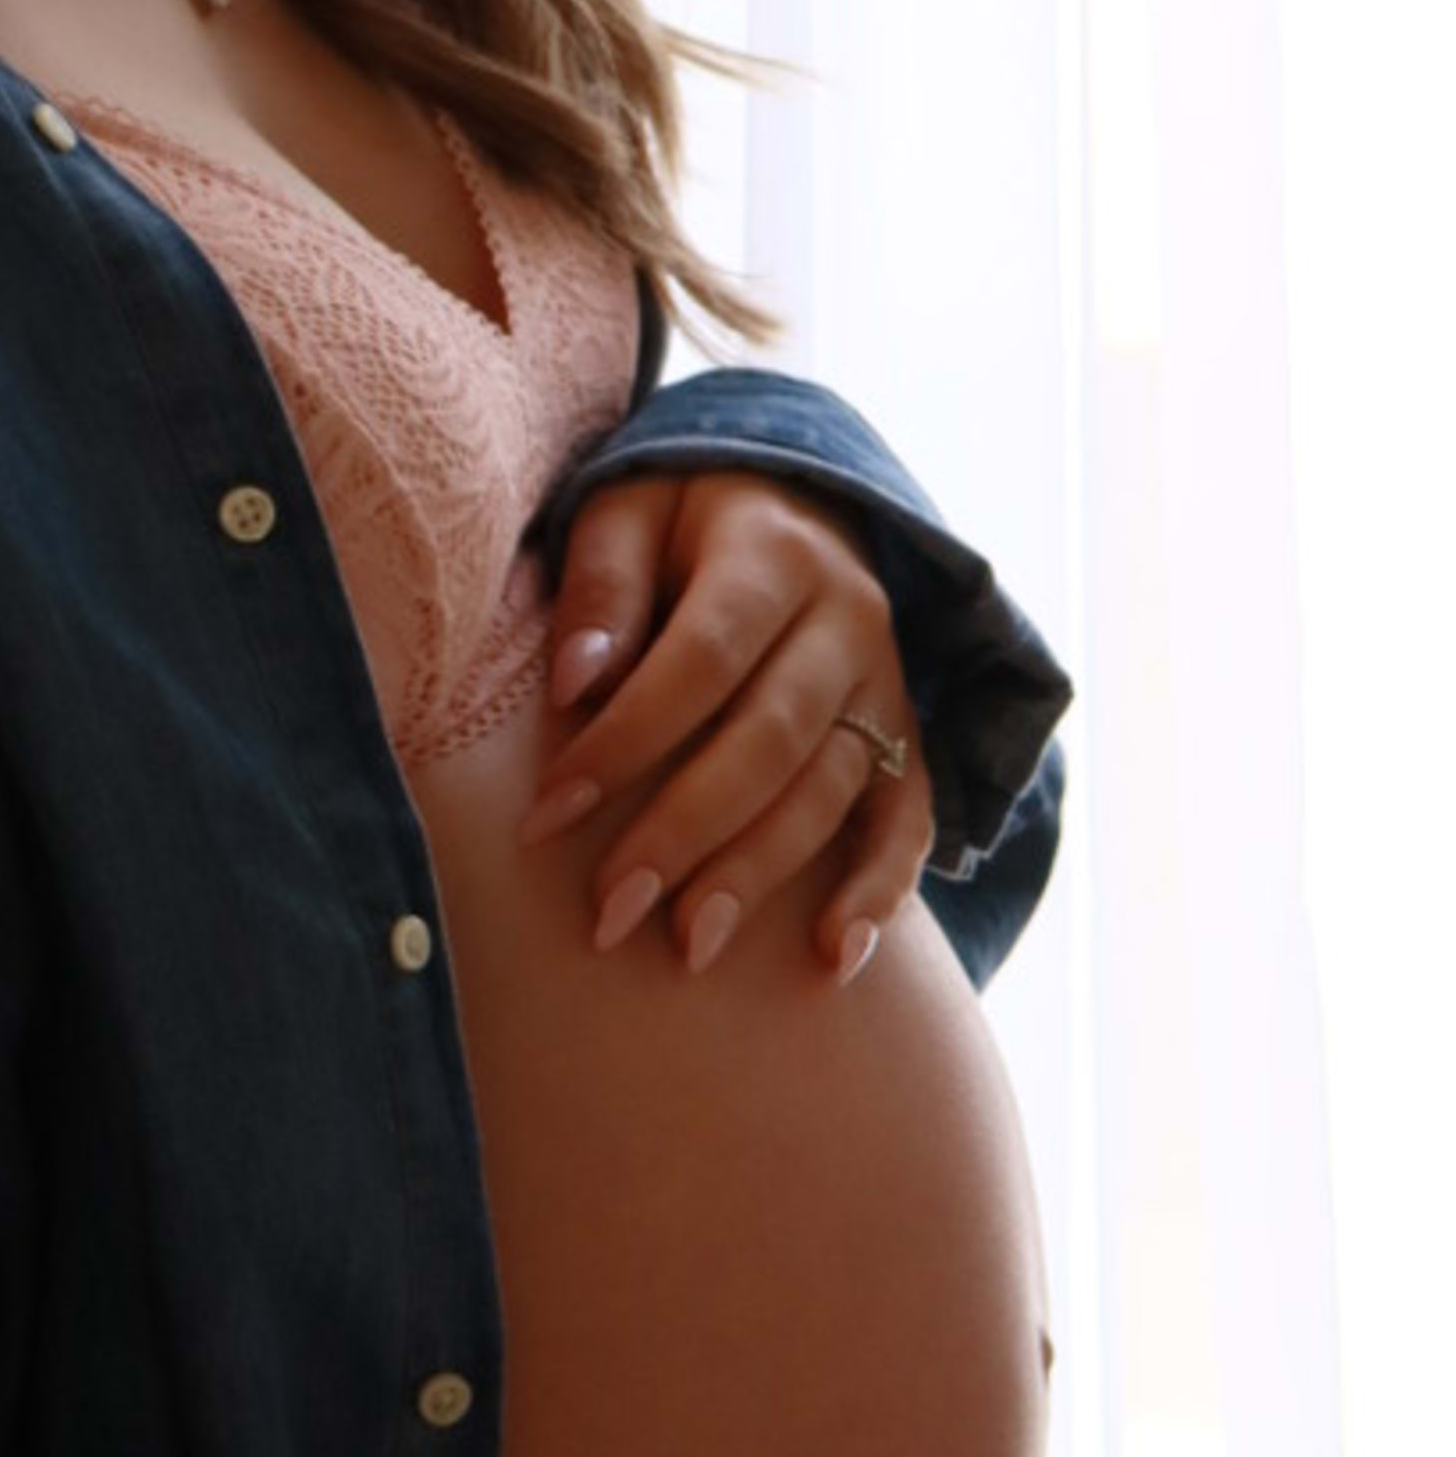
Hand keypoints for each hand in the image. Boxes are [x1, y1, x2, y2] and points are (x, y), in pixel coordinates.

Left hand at [515, 467, 935, 980]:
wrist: (793, 498)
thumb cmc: (679, 519)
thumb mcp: (626, 508)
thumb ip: (600, 584)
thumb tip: (573, 681)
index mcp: (772, 554)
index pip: (698, 662)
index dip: (624, 742)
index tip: (546, 816)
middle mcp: (847, 619)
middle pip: (769, 740)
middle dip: (685, 832)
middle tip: (611, 910)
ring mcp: (887, 682)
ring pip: (830, 790)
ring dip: (759, 874)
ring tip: (689, 946)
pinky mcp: (906, 733)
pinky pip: (908, 818)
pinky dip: (881, 890)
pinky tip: (835, 957)